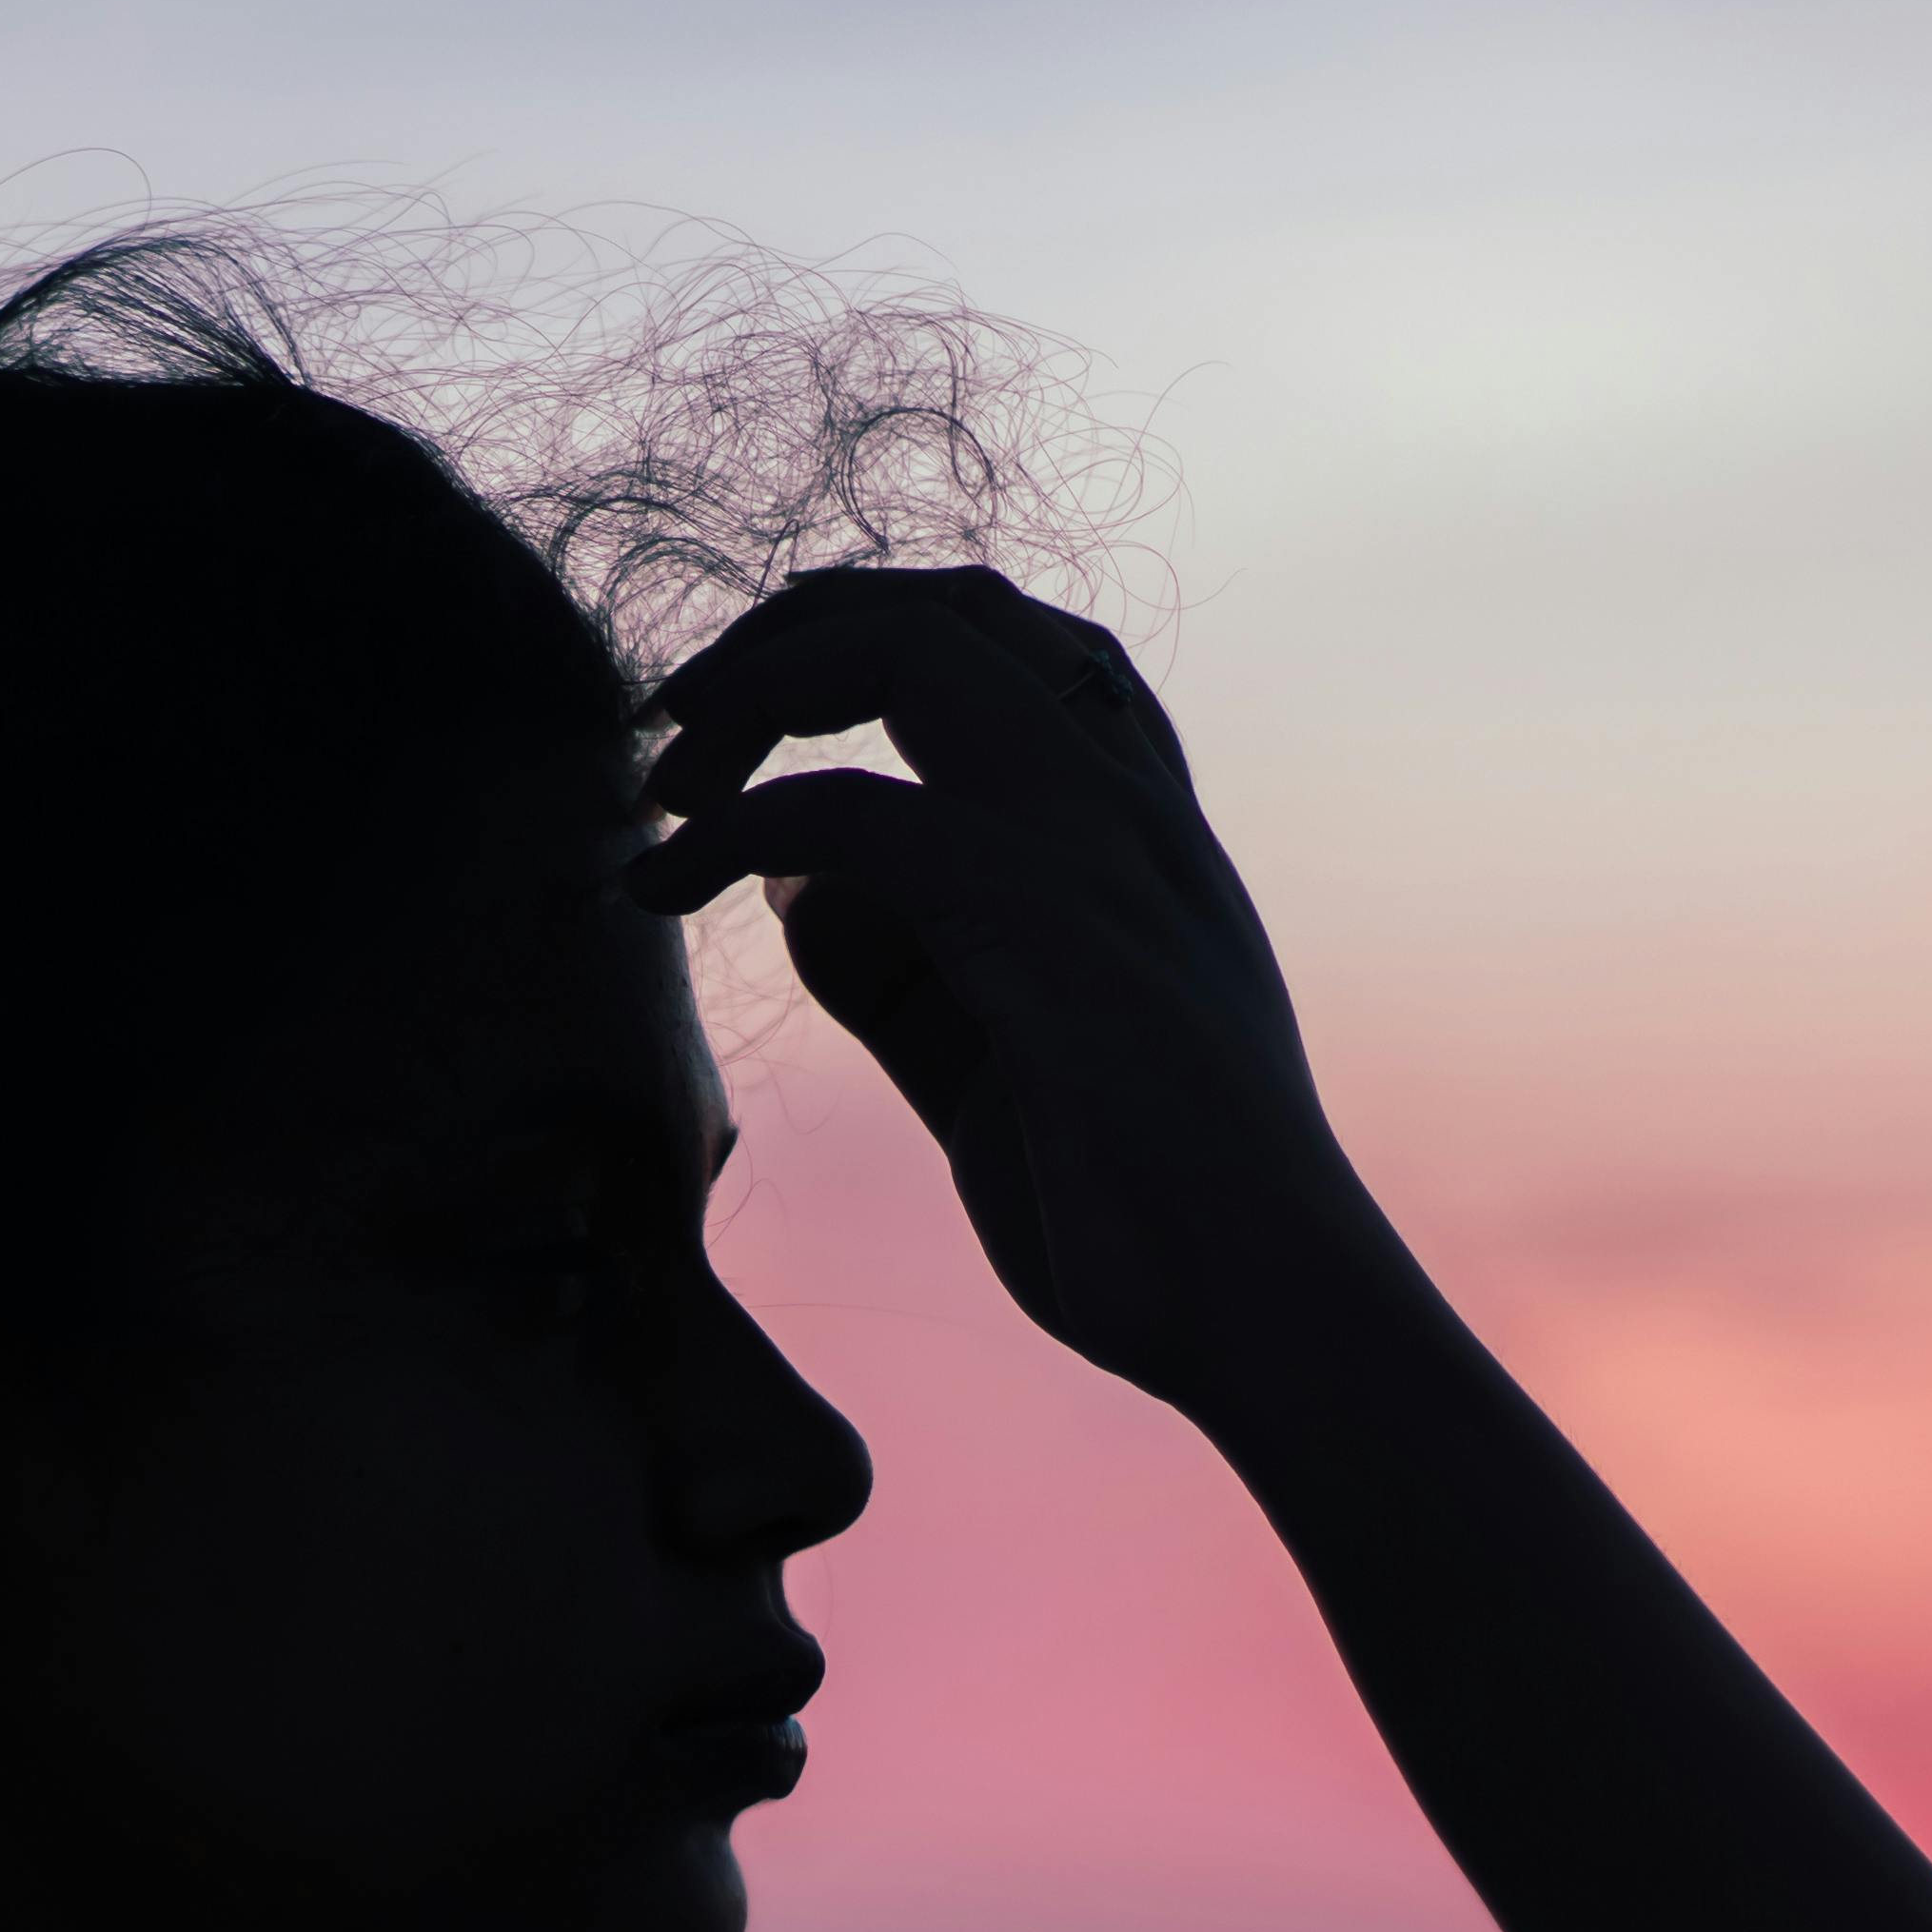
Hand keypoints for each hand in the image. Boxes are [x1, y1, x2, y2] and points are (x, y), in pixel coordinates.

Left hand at [627, 566, 1406, 1420]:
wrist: (1271, 1322)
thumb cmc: (1143, 1215)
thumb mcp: (988, 1058)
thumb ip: (900, 967)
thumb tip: (794, 882)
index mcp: (1141, 835)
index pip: (1011, 645)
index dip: (858, 633)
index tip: (742, 713)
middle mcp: (1134, 811)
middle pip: (953, 609)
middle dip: (787, 631)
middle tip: (676, 724)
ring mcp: (1105, 854)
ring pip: (915, 654)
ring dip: (754, 693)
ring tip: (662, 789)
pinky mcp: (1051, 931)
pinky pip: (854, 814)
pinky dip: (732, 827)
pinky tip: (660, 886)